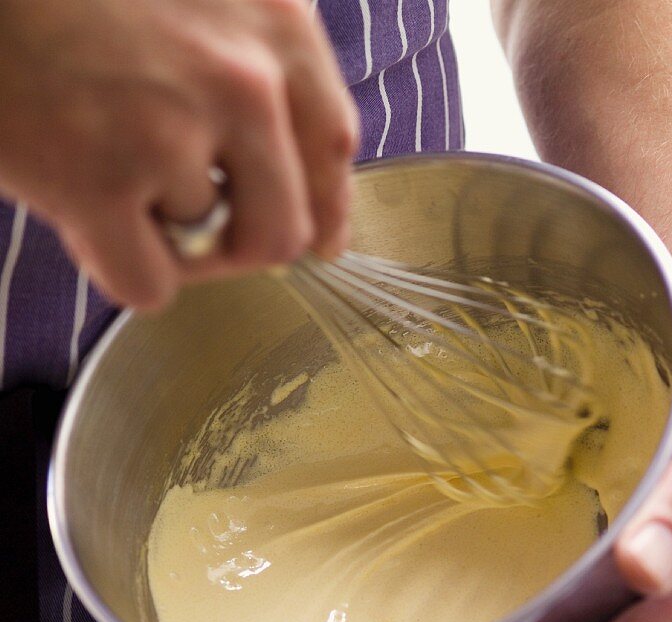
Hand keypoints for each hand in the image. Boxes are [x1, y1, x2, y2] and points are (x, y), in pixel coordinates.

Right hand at [0, 0, 357, 307]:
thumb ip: (247, 60)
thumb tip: (280, 169)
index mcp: (270, 16)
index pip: (332, 145)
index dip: (327, 207)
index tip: (323, 241)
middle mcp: (240, 75)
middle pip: (283, 230)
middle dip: (235, 246)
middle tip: (186, 229)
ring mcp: (172, 131)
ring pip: (207, 255)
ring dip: (157, 236)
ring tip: (101, 169)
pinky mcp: (102, 181)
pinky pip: (149, 284)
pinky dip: (113, 265)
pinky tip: (79, 210)